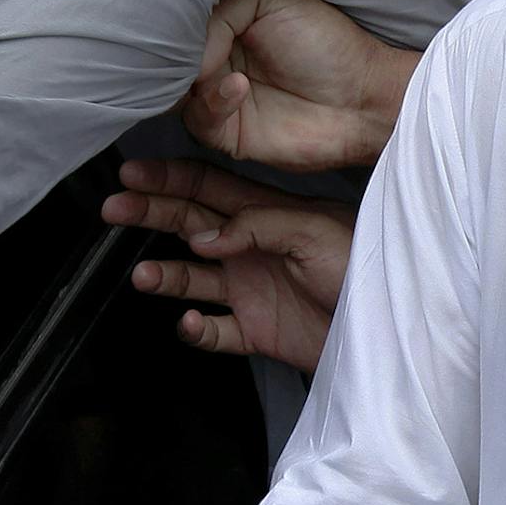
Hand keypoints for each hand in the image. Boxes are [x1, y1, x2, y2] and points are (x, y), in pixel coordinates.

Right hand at [103, 158, 354, 373]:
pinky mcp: (257, 330)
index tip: (130, 173)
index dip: (168, 179)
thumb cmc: (365, 264)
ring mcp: (250, 289)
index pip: (208, 188)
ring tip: (143, 275)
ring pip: (192, 278)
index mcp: (266, 214)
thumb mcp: (316, 231)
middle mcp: (250, 248)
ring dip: (164, 275)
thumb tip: (202, 235)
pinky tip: (189, 322)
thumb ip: (258, 226)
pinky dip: (196, 329)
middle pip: (189, 225)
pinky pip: (214, 331)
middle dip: (149, 215)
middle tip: (112, 211)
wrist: (392, 324)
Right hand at [181, 0, 417, 170]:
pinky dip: (213, 102)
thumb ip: (220, 9)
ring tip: (214, 64)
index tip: (167, 14)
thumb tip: (186, 47)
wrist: (363, 95)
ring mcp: (218, 99)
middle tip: (177, 43)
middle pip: (166, 61)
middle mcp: (214, 62)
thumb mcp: (269, 0)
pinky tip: (238, 86)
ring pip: (173, 92)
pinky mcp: (227, 134)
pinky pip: (200, 120)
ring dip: (192, 77)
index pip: (175, 25)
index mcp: (221, 26)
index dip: (169, 21)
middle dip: (168, 53)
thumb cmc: (326, 42)